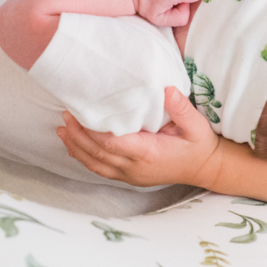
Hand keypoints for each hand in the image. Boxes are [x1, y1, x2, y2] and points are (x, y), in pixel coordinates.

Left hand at [57, 87, 221, 187]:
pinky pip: (102, 169)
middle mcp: (135, 167)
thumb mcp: (197, 125)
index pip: (112, 144)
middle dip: (78, 136)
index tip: (78, 113)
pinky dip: (85, 159)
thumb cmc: (199, 144)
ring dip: (77, 147)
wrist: (206, 168)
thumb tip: (167, 90)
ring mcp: (131, 175)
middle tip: (64, 116)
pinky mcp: (130, 177)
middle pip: (98, 154)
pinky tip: (74, 148)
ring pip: (96, 164)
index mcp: (148, 153)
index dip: (92, 131)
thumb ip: (181, 108)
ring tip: (61, 130)